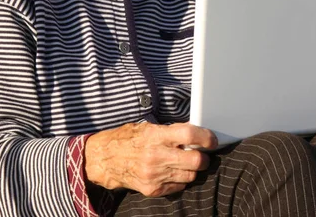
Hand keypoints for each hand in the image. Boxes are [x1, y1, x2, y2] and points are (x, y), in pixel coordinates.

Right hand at [84, 122, 216, 196]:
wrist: (104, 160)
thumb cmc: (127, 139)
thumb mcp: (146, 127)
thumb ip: (170, 130)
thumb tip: (194, 132)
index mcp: (155, 136)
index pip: (189, 135)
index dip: (205, 137)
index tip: (211, 140)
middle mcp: (156, 156)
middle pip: (195, 160)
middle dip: (203, 157)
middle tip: (201, 153)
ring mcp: (155, 175)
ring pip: (190, 175)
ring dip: (192, 169)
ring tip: (183, 162)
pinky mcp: (153, 189)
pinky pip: (179, 186)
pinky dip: (180, 179)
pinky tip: (172, 171)